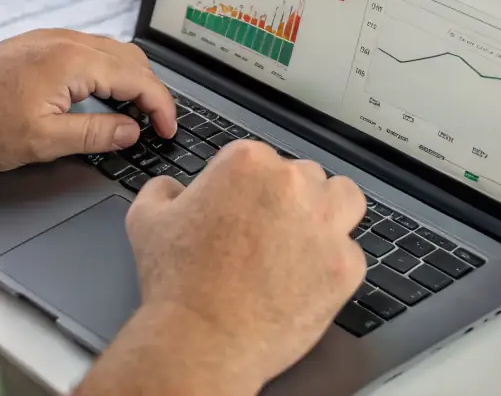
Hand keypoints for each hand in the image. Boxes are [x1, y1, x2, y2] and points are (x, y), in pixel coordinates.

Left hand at [0, 30, 175, 171]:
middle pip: (131, 57)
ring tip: (134, 113)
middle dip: (151, 89)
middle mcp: (66, 40)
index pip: (138, 77)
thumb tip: (132, 130)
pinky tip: (101, 95)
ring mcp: (51, 38)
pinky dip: (107, 70)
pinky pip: (89, 49)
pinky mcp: (39, 43)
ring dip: (130, 77)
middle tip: (157, 123)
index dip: (161, 106)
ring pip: (111, 50)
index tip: (169, 130)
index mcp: (73, 60)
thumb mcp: (45, 140)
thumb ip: (96, 133)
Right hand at [124, 141, 365, 392]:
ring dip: (328, 211)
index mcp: (247, 163)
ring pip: (343, 197)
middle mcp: (291, 184)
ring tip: (308, 236)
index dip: (249, 185)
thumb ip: (163, 190)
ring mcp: (323, 224)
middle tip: (270, 228)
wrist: (201, 342)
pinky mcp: (345, 265)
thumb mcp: (148, 220)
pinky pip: (352, 252)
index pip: (262, 158)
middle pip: (304, 175)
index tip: (242, 207)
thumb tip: (172, 189)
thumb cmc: (177, 284)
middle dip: (288, 198)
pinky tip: (310, 277)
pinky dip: (334, 263)